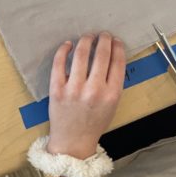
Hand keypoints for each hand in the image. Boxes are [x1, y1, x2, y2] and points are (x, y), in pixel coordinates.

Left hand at [47, 32, 125, 158]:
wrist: (73, 142)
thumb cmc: (94, 123)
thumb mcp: (113, 106)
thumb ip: (114, 84)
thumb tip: (112, 57)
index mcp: (112, 94)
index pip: (118, 62)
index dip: (118, 47)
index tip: (115, 40)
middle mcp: (95, 90)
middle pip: (102, 55)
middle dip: (103, 40)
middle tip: (102, 35)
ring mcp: (75, 89)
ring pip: (82, 54)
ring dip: (86, 41)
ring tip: (87, 37)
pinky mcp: (57, 89)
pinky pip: (59, 63)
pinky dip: (64, 50)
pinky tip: (68, 45)